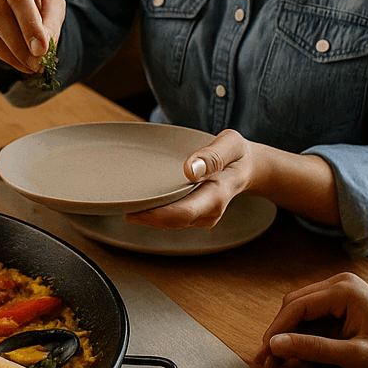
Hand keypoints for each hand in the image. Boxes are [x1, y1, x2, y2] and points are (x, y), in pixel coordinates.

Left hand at [124, 129, 253, 229]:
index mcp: (216, 196)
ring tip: (125, 201)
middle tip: (119, 204)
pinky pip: (172, 217)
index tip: (132, 209)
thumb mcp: (230, 145)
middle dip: (145, 217)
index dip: (155, 215)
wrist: (247, 167)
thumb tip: (191, 169)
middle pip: (171, 221)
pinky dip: (155, 211)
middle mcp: (208, 212)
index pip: (182, 213)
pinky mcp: (195, 214)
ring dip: (148, 215)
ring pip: (169, 222)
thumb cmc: (236, 154)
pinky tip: (140, 201)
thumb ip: (213, 155)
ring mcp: (202, 216)